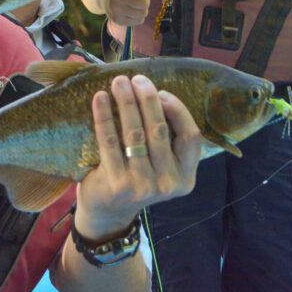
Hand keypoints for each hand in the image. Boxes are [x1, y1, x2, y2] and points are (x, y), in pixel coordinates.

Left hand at [73, 75, 202, 242]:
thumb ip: (167, 139)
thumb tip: (156, 93)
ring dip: (126, 102)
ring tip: (118, 82)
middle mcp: (169, 184)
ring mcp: (143, 186)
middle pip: (160, 130)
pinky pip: (110, 142)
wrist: (108, 212)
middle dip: (148, 99)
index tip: (162, 92)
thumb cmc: (137, 177)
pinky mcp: (117, 184)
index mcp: (186, 177)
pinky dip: (104, 116)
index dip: (178, 110)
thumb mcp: (162, 166)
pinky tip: (100, 99)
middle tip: (137, 79)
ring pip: (135, 134)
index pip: (192, 137)